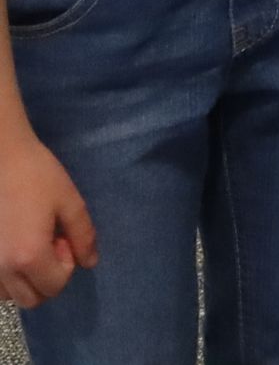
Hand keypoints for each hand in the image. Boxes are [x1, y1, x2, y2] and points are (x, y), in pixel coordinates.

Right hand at [0, 130, 94, 308]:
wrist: (0, 159)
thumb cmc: (37, 176)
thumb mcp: (69, 201)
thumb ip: (83, 235)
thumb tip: (90, 263)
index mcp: (28, 257)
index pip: (55, 286)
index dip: (66, 264)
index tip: (61, 236)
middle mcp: (1, 271)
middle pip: (31, 299)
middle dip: (47, 277)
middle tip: (48, 242)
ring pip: (10, 296)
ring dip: (26, 279)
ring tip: (29, 242)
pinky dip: (7, 276)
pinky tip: (13, 246)